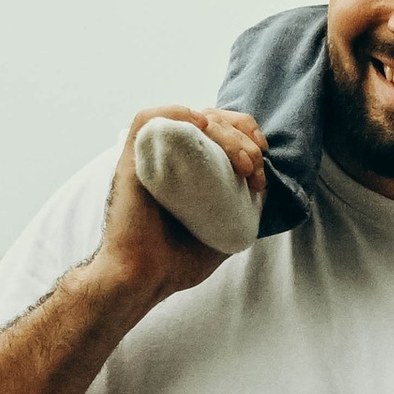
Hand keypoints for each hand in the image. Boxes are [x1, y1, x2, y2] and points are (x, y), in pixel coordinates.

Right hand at [90, 107, 266, 305]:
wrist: (143, 280)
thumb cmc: (176, 263)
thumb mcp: (223, 232)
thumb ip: (239, 211)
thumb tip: (261, 192)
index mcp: (185, 168)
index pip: (216, 129)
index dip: (243, 132)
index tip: (262, 155)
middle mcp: (166, 157)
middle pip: (207, 118)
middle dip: (240, 132)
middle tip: (255, 162)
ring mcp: (149, 157)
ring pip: (186, 117)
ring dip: (222, 128)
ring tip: (243, 158)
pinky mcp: (131, 161)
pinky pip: (147, 120)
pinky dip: (176, 113)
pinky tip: (202, 126)